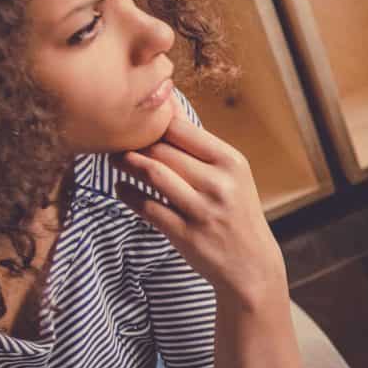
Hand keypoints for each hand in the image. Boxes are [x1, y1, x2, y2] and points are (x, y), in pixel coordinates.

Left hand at [120, 110, 286, 307]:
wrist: (251, 266)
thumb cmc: (235, 213)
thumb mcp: (230, 175)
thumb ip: (198, 144)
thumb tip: (167, 102)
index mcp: (231, 162)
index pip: (181, 128)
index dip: (152, 123)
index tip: (137, 124)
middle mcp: (219, 184)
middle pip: (162, 149)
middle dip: (134, 143)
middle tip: (117, 141)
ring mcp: (202, 210)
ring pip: (152, 173)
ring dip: (126, 164)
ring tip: (116, 160)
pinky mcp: (185, 235)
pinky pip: (146, 206)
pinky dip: (127, 194)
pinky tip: (122, 188)